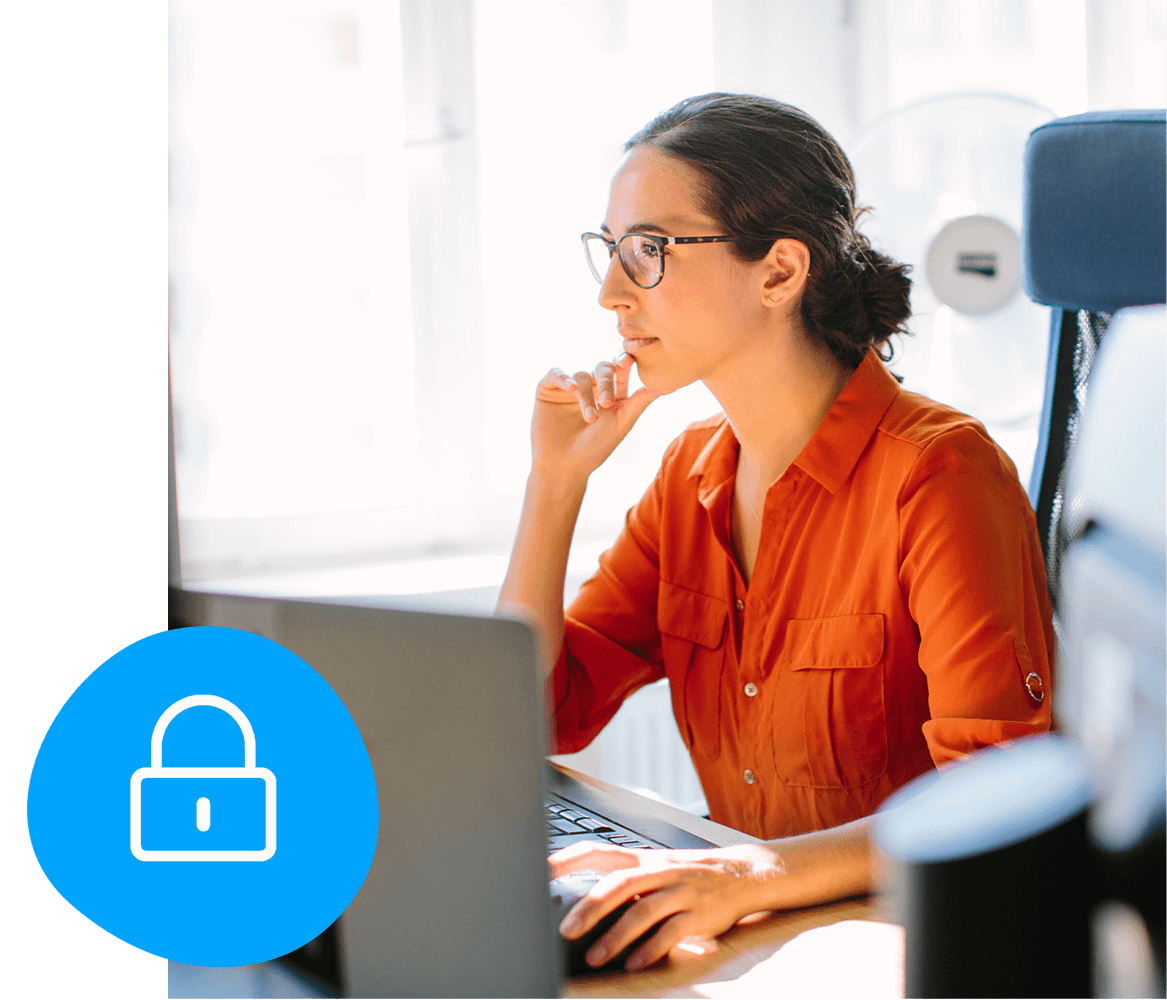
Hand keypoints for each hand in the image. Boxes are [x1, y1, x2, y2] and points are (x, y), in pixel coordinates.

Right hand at [531, 354, 657, 484]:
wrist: (564, 467)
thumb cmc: (595, 450)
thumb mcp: (621, 424)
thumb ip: (640, 402)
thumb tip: (668, 384)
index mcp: (612, 393)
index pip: (620, 368)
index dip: (625, 359)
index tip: (629, 359)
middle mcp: (591, 386)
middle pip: (602, 368)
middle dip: (605, 383)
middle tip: (607, 403)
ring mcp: (569, 388)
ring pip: (580, 375)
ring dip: (586, 395)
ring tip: (590, 418)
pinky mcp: (548, 389)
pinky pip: (555, 373)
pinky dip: (562, 377)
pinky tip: (569, 388)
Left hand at [549, 840, 778, 971]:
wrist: (741, 874)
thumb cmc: (686, 876)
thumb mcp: (654, 870)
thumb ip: (622, 883)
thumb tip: (578, 904)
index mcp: (642, 859)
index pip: (598, 851)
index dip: (569, 859)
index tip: (541, 872)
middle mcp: (658, 871)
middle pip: (620, 884)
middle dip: (591, 908)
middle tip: (566, 931)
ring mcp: (679, 892)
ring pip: (643, 910)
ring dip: (617, 936)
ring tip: (595, 958)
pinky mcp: (699, 915)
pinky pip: (673, 932)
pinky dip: (652, 949)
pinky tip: (636, 964)